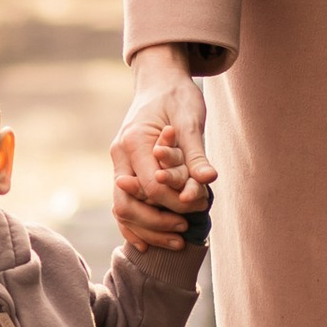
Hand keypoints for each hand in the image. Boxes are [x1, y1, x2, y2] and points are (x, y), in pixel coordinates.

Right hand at [112, 45, 216, 248]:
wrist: (159, 82)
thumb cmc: (177, 97)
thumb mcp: (191, 120)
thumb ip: (196, 153)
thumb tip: (208, 179)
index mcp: (133, 141)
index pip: (150, 186)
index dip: (173, 202)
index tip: (196, 208)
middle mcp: (120, 155)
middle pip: (127, 203)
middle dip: (156, 222)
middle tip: (184, 229)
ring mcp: (118, 164)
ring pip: (121, 208)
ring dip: (147, 229)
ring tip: (176, 240)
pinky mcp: (123, 171)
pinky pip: (122, 205)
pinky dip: (134, 226)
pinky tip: (150, 244)